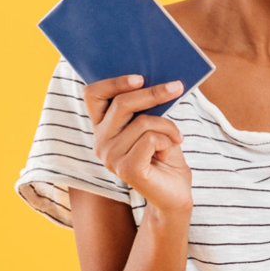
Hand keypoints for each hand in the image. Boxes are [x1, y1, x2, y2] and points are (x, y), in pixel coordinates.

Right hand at [81, 75, 192, 217]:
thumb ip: (146, 106)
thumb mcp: (154, 124)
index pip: (93, 95)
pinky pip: (151, 139)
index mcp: (102, 127)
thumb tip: (153, 79)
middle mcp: (100, 142)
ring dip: (167, 125)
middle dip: (153, 93)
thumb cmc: (165, 155)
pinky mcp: (126, 169)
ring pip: (142, 121)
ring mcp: (111, 157)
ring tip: (175, 137)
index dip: (113, 82)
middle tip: (177, 87)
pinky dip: (168, 140)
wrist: (176, 193)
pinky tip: (169, 151)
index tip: (140, 77)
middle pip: (121, 104)